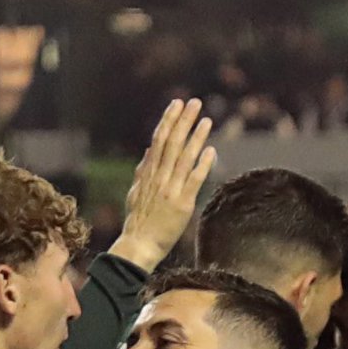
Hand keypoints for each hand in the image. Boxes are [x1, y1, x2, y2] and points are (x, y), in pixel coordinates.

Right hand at [110, 98, 217, 271]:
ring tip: (206, 120)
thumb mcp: (136, 193)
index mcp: (148, 174)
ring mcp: (171, 190)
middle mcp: (159, 178)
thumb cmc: (139, 222)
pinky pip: (194, 181)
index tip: (176, 104)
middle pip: (172, 143)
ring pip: (184, 158)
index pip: (159, 140)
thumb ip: (143, 172)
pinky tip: (211, 150)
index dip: (169, 120)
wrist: (138, 246)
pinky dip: (202, 165)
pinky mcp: (182, 204)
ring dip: (196, 137)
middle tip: (194, 102)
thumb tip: (148, 152)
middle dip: (183, 121)